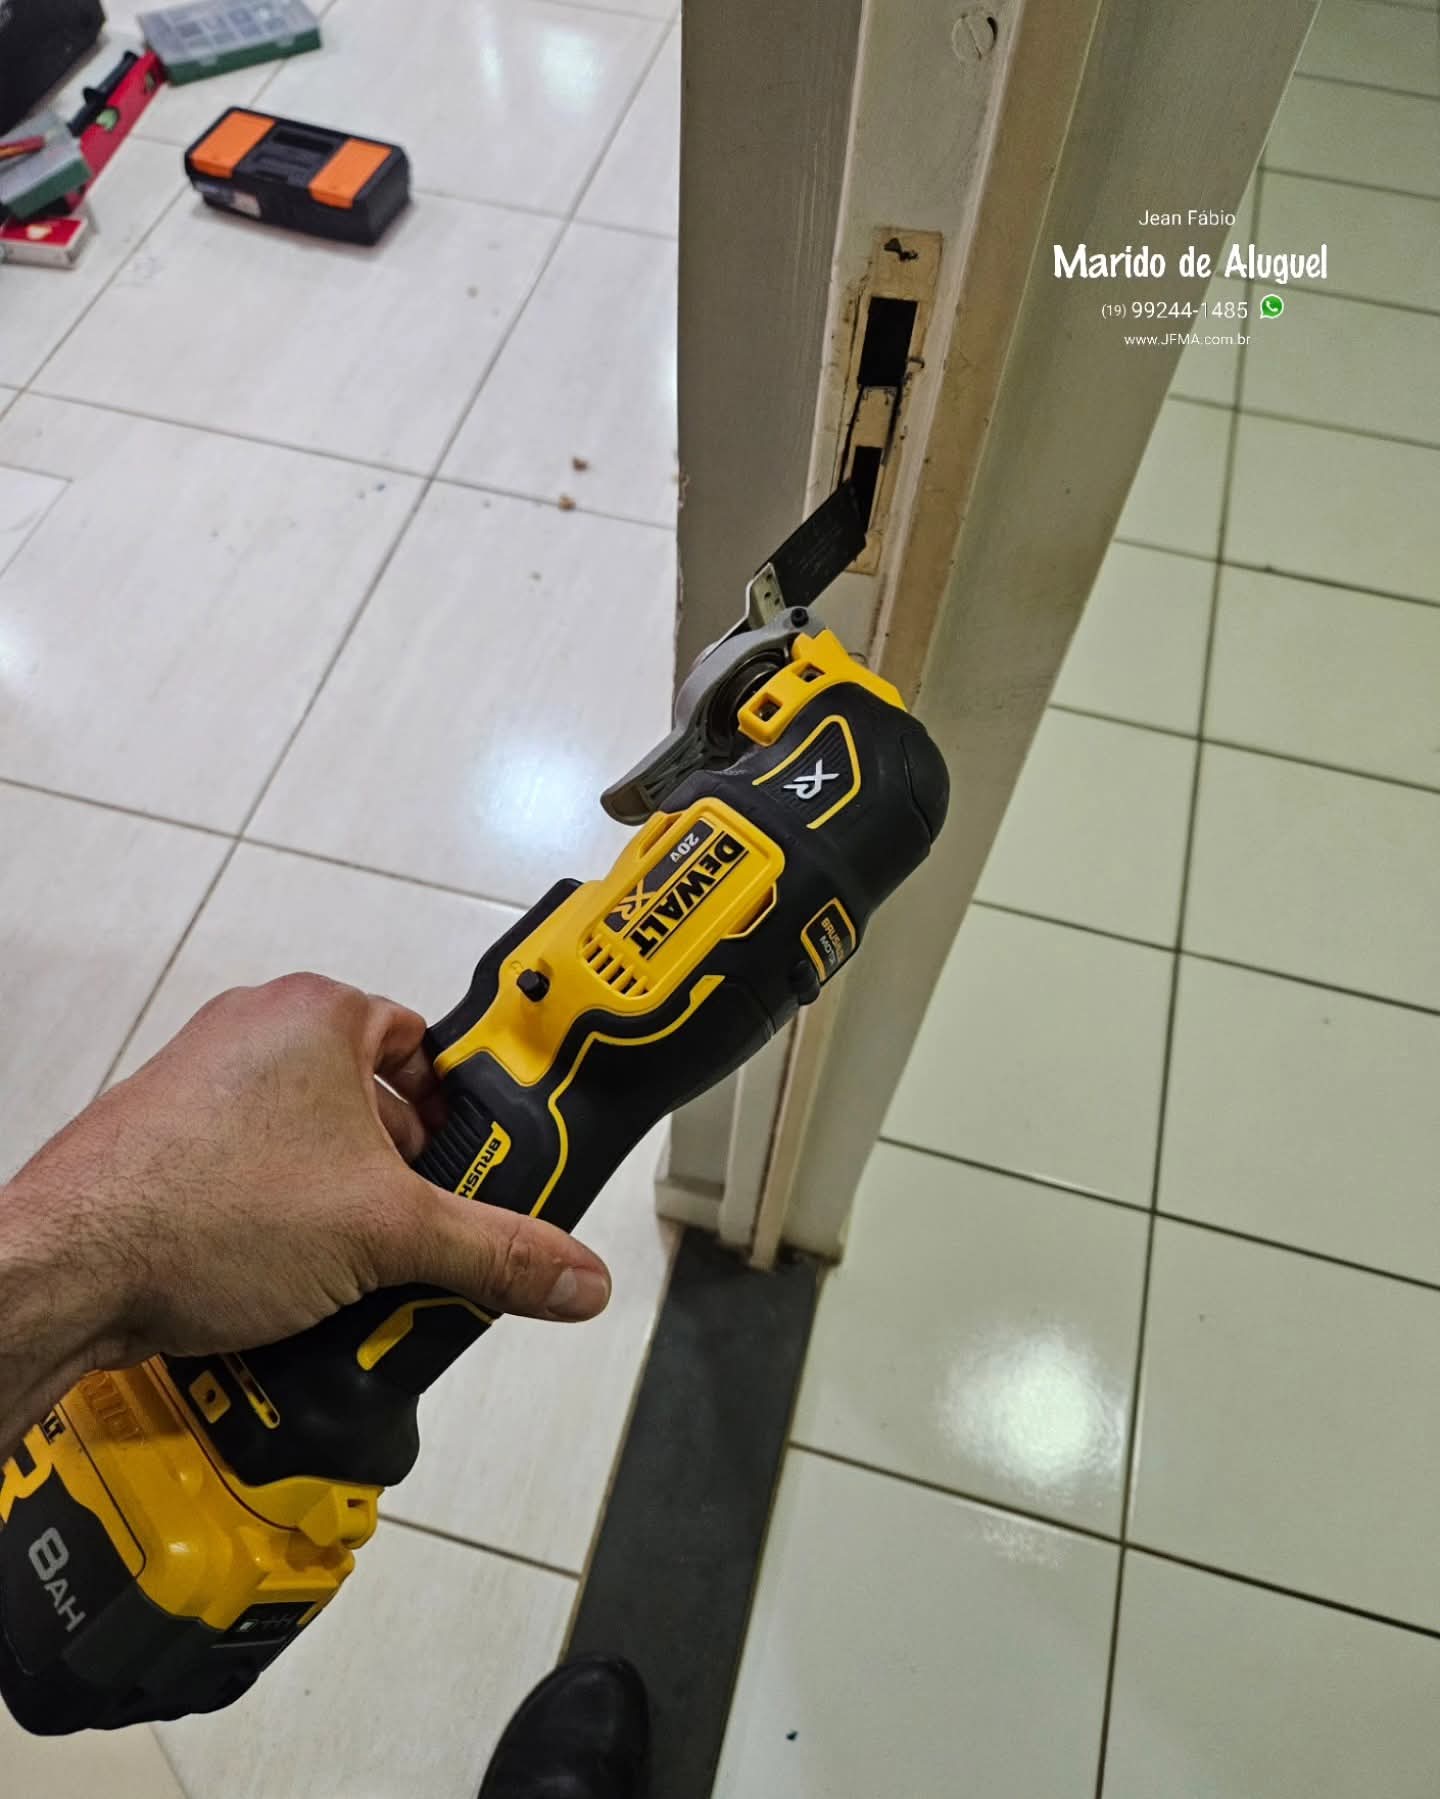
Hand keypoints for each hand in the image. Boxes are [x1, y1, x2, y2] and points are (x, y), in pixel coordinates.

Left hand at [0, 974, 610, 1448]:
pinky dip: (279, 1219)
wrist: (64, 1273)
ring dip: (341, 1203)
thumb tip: (581, 1277)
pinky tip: (288, 1283)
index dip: (458, 1109)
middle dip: (401, 1173)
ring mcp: (197, 1086)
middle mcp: (253, 1032)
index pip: (421, 1041)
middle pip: (366, 1097)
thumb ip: (496, 1251)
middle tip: (427, 1234)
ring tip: (359, 1271)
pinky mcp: (160, 1143)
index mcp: (315, 1015)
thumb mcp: (387, 1233)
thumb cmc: (212, 1212)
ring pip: (307, 1142)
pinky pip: (249, 1171)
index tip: (480, 1167)